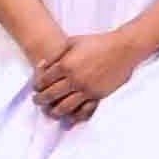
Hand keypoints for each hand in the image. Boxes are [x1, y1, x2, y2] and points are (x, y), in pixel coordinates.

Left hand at [38, 23, 153, 116]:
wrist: (123, 49)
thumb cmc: (97, 43)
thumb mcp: (73, 42)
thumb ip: (56, 54)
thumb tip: (42, 66)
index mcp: (65, 65)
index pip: (43, 80)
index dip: (37, 86)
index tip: (36, 88)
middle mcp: (74, 79)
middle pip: (50, 95)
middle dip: (40, 100)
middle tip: (38, 101)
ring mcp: (86, 90)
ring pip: (64, 107)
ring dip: (54, 111)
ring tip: (50, 111)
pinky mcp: (98, 96)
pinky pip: (82, 111)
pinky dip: (74, 116)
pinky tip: (69, 117)